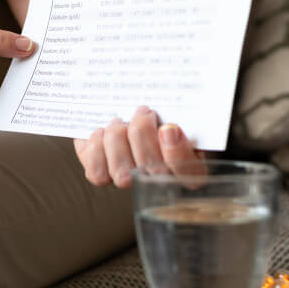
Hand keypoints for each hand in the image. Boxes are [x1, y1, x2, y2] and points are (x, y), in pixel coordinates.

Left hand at [73, 106, 204, 188]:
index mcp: (185, 165)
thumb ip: (181, 116)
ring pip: (122, 174)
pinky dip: (97, 149)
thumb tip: (174, 123)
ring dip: (118, 140)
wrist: (120, 107)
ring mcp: (129, 180)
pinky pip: (98, 174)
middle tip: (143, 112)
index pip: (191, 176)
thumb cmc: (153, 110)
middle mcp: (157, 179)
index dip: (178, 154)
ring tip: (119, 121)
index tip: (168, 128)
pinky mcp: (102, 175)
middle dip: (144, 134)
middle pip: (154, 172)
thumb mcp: (174, 108)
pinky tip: (101, 132)